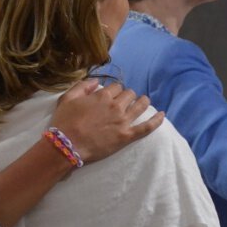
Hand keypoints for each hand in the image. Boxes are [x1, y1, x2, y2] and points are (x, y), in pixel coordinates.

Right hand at [50, 80, 164, 163]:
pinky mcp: (127, 136)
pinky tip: (162, 115)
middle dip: (128, 95)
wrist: (66, 146)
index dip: (115, 90)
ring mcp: (123, 121)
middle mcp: (116, 106)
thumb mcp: (67, 99)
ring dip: (143, 101)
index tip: (112, 95)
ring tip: (144, 101)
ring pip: (140, 106)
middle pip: (129, 94)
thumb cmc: (64, 123)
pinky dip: (156, 120)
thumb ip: (82, 86)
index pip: (116, 87)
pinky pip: (147, 127)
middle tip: (125, 100)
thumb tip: (95, 80)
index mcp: (102, 97)